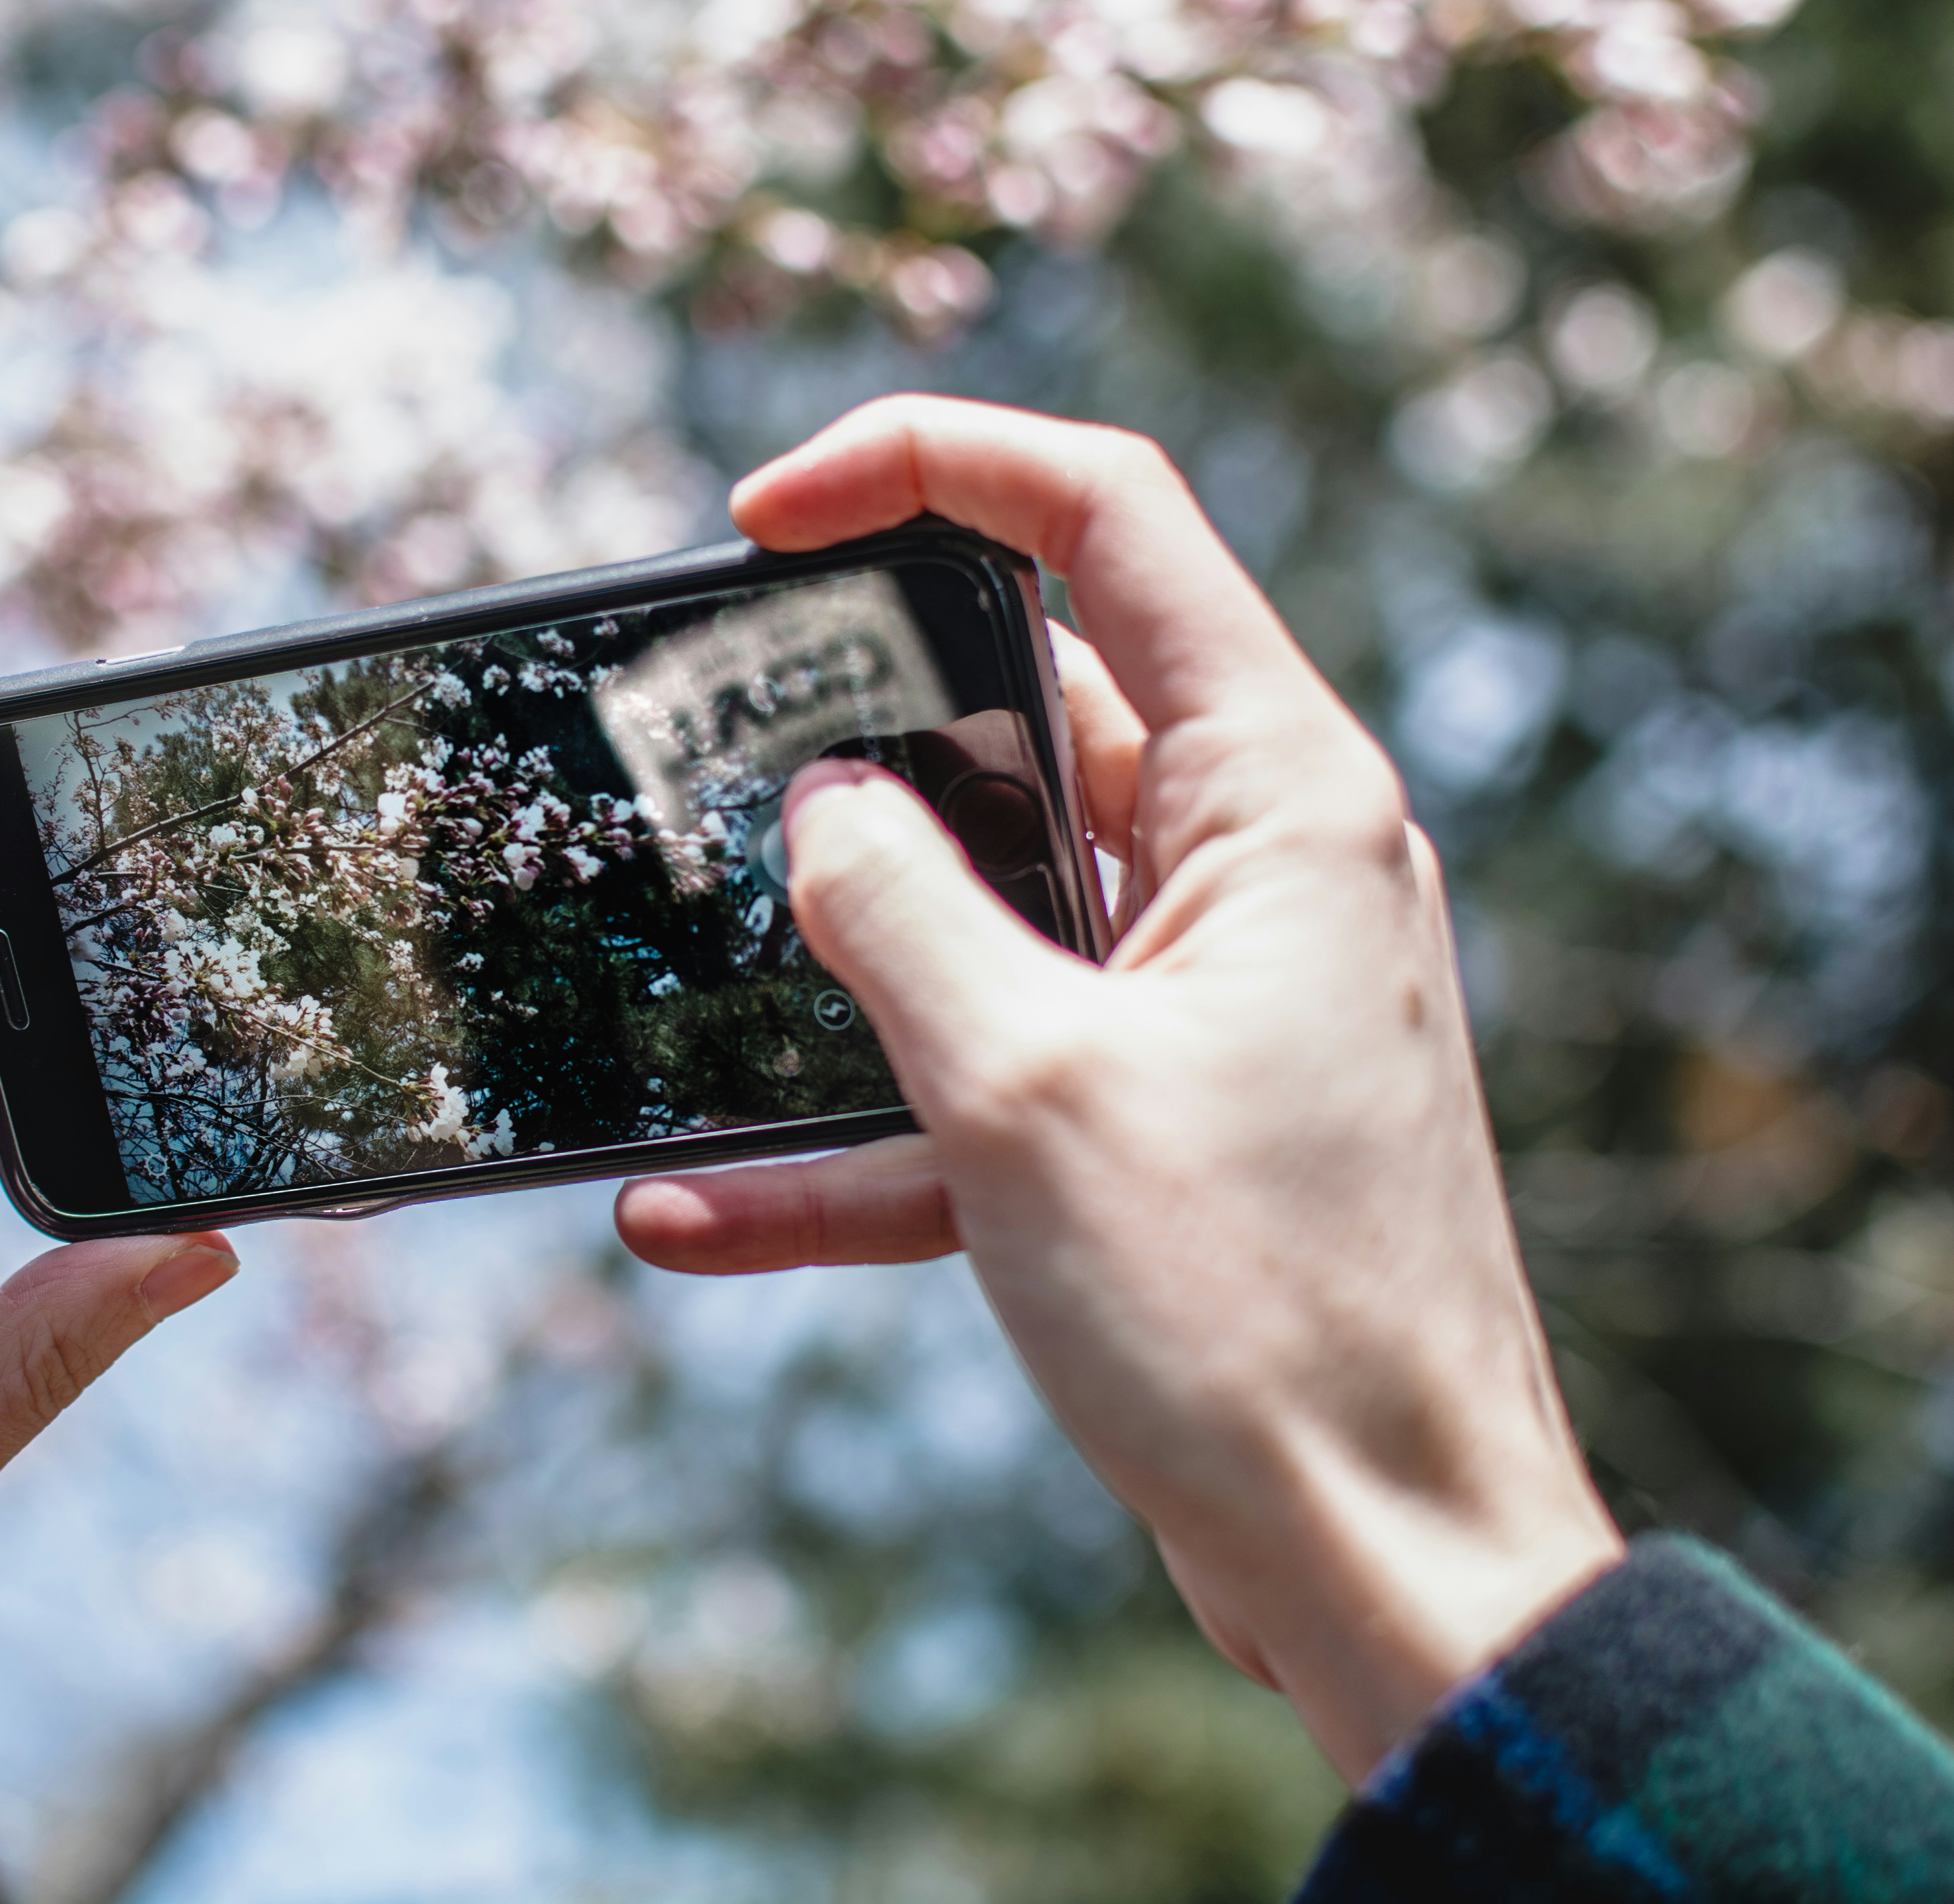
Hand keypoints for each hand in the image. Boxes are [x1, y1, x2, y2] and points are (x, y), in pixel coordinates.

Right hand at [614, 397, 1621, 1781]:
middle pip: (1025, 709)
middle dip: (847, 729)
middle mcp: (1250, 866)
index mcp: (1271, 796)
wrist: (1387, 1563)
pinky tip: (691, 1209)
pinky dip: (854, 1135)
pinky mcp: (1157, 1114)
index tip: (765, 514)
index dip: (931, 463)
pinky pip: (980, 1078)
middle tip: (695, 755)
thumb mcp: (1026, 1089)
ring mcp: (1204, 993)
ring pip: (982, 908)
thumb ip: (896, 911)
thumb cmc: (1253, 1317)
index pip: (1108, 519)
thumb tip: (822, 805)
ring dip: (830, 959)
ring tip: (673, 975)